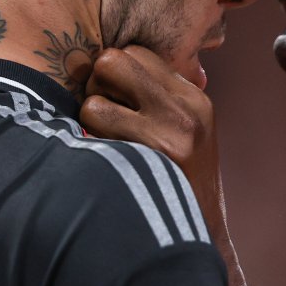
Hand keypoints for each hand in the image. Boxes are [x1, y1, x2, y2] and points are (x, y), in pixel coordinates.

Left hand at [80, 46, 250, 285]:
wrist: (197, 233)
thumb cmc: (180, 179)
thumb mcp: (189, 129)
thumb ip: (161, 96)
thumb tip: (112, 62)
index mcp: (194, 97)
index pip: (137, 53)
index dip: (116, 71)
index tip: (116, 95)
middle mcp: (184, 109)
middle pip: (112, 61)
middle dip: (97, 83)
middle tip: (103, 110)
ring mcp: (167, 132)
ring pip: (94, 100)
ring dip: (88, 120)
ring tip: (104, 140)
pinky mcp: (146, 156)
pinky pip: (92, 129)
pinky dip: (88, 142)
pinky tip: (103, 158)